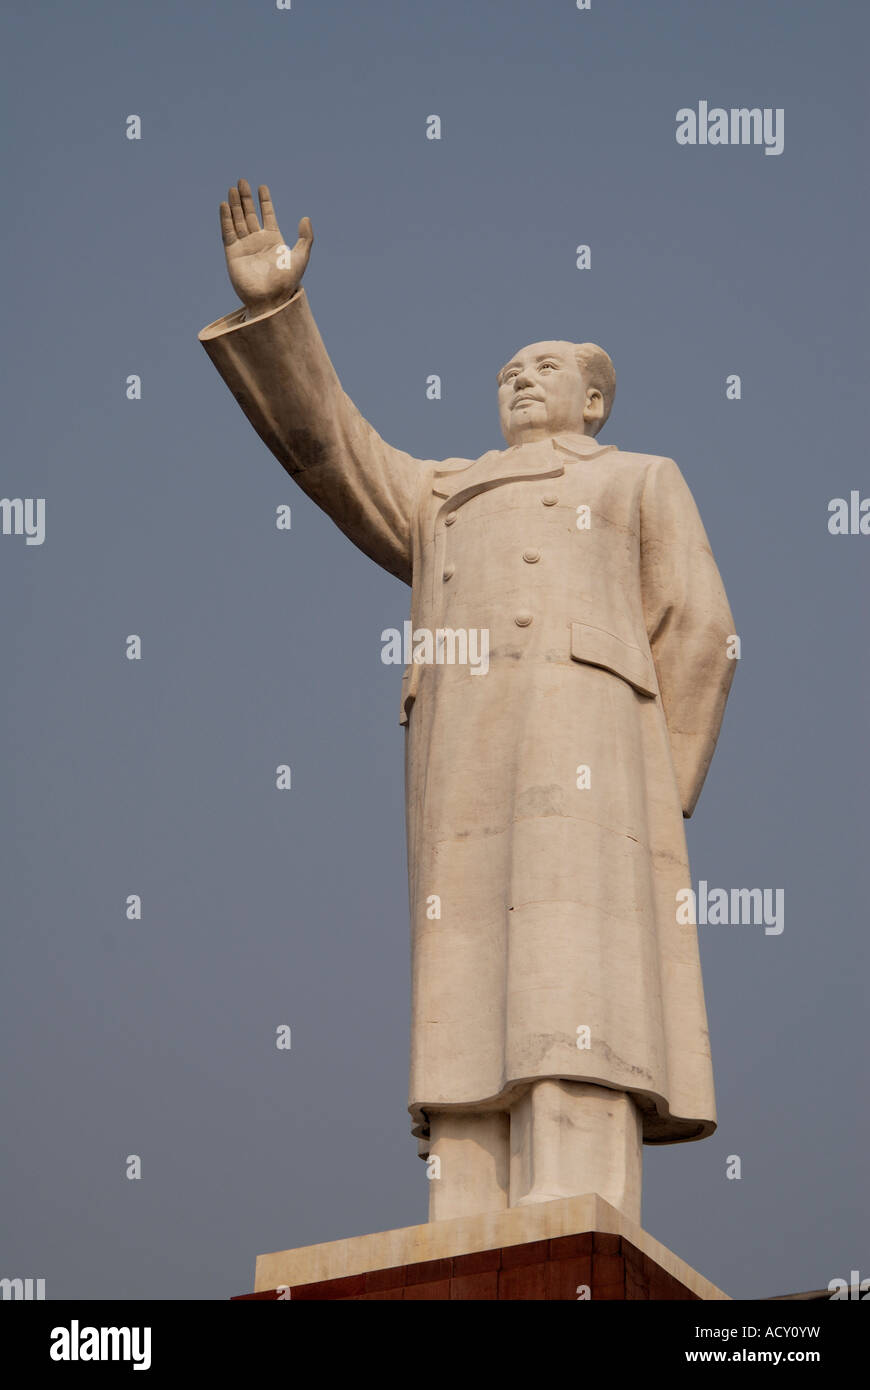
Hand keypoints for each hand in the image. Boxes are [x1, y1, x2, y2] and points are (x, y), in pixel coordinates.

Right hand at [220, 179, 312, 317]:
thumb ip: (305, 237)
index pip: (268, 216)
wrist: (271, 299)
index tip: (262, 187)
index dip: (265, 202)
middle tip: (242, 181)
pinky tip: (225, 205)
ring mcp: (244, 246)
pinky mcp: (233, 253)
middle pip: (250, 214)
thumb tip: (306, 218)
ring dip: (235, 204)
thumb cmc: (287, 281)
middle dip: (246, 198)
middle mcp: (258, 241)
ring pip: (238, 220)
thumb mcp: (301, 257)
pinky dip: (226, 218)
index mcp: (274, 240)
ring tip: (233, 188)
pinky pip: (228, 232)